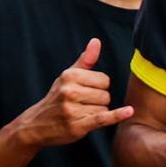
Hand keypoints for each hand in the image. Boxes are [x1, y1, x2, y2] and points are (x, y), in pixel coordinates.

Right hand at [15, 38, 134, 147]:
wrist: (36, 125)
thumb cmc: (56, 98)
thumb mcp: (67, 77)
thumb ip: (85, 60)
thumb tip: (96, 41)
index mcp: (69, 76)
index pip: (104, 80)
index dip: (99, 88)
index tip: (86, 92)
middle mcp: (69, 91)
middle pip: (106, 94)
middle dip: (98, 101)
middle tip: (81, 105)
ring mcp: (72, 109)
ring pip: (104, 108)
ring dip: (96, 113)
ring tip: (80, 114)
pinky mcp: (77, 125)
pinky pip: (103, 118)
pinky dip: (117, 115)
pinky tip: (129, 111)